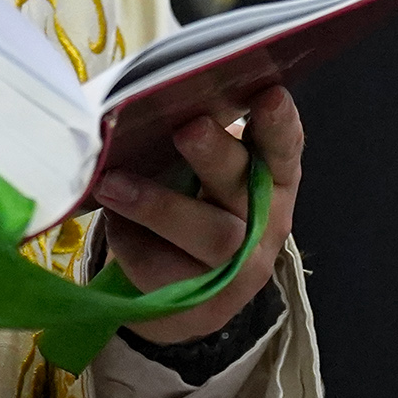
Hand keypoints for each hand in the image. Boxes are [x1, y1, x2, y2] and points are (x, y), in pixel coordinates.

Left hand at [95, 83, 300, 345]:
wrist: (179, 300)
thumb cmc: (191, 211)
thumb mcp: (203, 176)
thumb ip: (200, 142)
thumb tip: (156, 100)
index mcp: (273, 180)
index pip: (283, 148)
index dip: (279, 123)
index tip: (268, 93)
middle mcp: (267, 223)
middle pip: (245, 187)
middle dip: (216, 155)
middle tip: (187, 128)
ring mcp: (241, 269)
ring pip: (211, 235)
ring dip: (160, 206)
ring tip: (113, 184)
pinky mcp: (207, 304)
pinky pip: (165, 269)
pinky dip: (132, 242)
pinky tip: (113, 224)